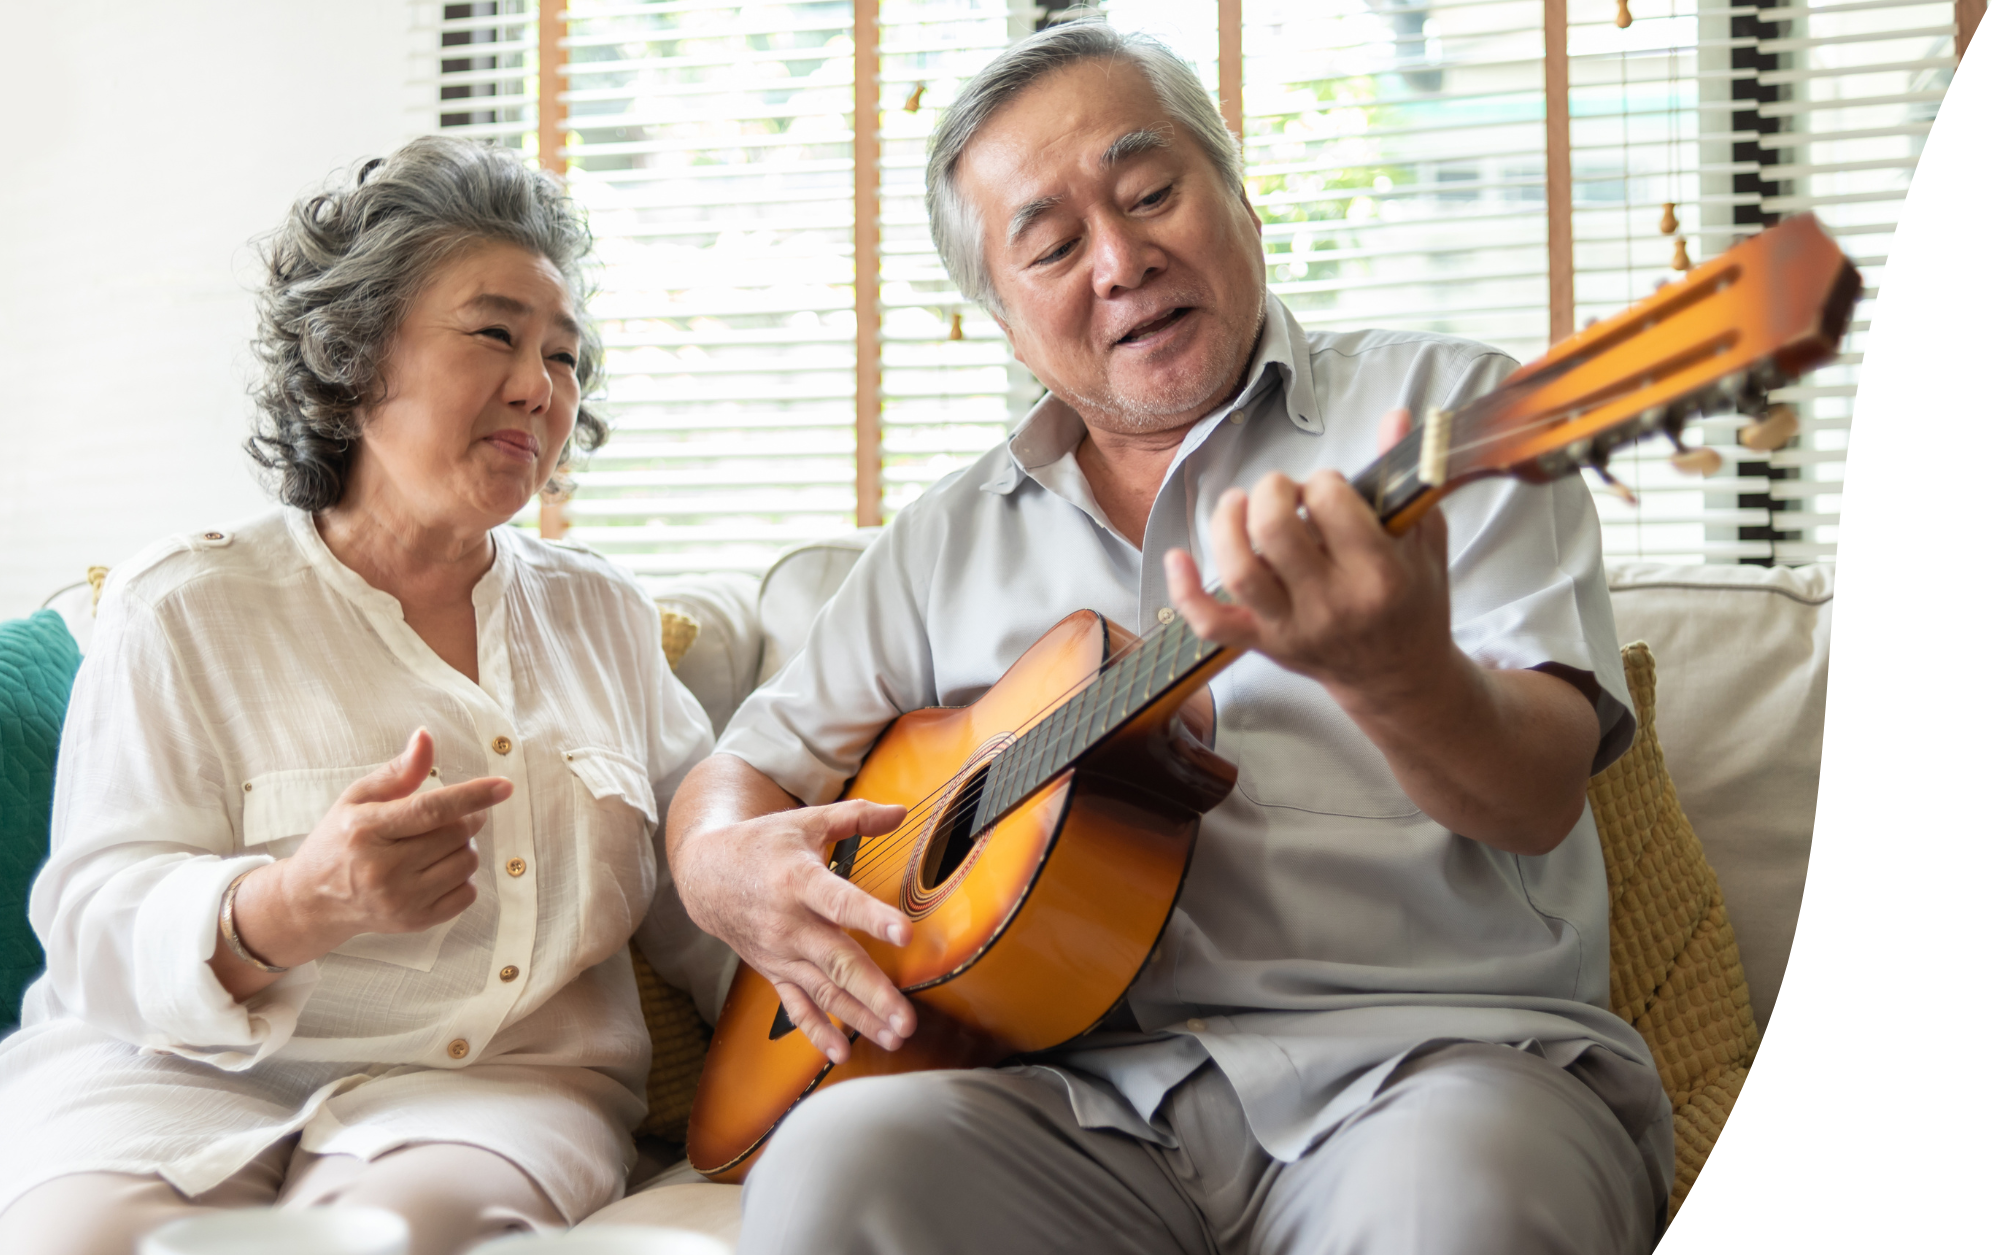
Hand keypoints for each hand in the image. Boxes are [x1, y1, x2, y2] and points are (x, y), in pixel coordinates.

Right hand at [231, 728, 509, 971]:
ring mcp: (399, 901)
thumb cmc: (340, 840)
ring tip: (436, 844)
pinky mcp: (415, 922)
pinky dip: (462, 876)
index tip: (504, 786)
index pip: (429, 810)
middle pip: (456, 834)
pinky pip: (468, 893)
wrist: (313, 900)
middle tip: (451, 814)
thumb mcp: (358, 798)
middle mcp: (381, 870)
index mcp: (365, 830)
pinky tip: (436, 869)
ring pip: (467, 862)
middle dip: (466, 817)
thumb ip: (398, 771)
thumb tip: (425, 736)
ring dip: (464, 846)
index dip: (471, 796)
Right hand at [668, 774, 913, 1064]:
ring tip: (894, 1037)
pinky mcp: (773, 971)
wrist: (705, 876)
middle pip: (837, 961)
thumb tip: (901, 810)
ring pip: (824, 991)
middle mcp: (790, 923)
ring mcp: (781, 953)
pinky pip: (796, 1006)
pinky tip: (842, 1051)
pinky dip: (817, 1031)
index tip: (905, 934)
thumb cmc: (762, 845)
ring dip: (859, 1017)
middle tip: (907, 1019)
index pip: (840, 901)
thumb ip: (855, 817)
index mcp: (799, 881)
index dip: (872, 917)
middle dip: (874, 993)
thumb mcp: (806, 822)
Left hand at [1164, 408, 1452, 710]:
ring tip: (1238, 503)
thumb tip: (1396, 416)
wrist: (1399, 677)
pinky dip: (1185, 590)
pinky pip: (1211, 622)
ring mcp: (1293, 627)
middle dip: (1271, 491)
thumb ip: (1406, 479)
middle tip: (1282, 490)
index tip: (1328, 488)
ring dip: (1227, 523)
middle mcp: (1333, 604)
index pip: (1331, 504)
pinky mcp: (1264, 643)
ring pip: (1239, 571)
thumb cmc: (1413, 601)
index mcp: (1380, 575)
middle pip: (1275, 531)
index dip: (1323, 481)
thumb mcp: (1425, 539)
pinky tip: (1176, 556)